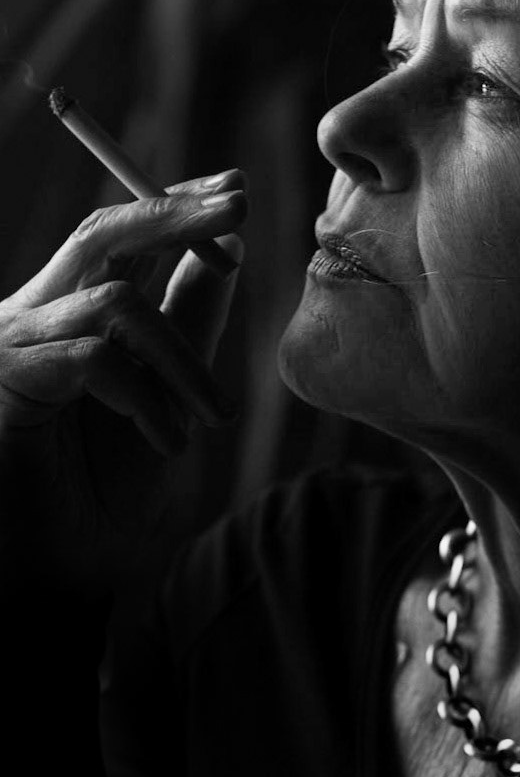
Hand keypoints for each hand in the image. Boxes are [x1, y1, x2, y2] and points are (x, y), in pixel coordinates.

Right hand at [0, 169, 247, 590]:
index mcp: (66, 319)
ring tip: (213, 418)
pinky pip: (94, 359)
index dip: (172, 208)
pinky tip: (165, 441)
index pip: (117, 238)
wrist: (42, 585)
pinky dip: (145, 396)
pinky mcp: (3, 381)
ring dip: (183, 358)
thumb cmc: (96, 500)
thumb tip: (228, 255)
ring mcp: (10, 347)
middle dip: (175, 213)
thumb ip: (186, 327)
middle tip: (239, 200)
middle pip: (101, 235)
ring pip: (114, 301)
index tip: (233, 191)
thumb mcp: (164, 398)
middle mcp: (31, 320)